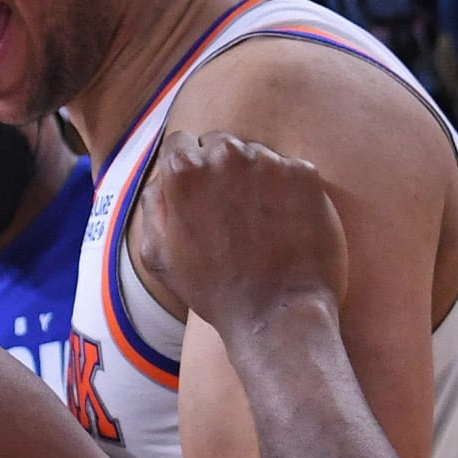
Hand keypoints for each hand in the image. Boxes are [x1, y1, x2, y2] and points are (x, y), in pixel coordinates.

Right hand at [139, 131, 346, 337]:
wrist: (277, 314)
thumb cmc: (214, 290)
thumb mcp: (157, 255)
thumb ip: (152, 205)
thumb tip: (161, 178)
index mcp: (184, 171)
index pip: (180, 144)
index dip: (186, 170)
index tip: (199, 194)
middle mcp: (225, 156)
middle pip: (219, 144)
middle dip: (221, 170)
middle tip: (230, 212)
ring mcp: (269, 162)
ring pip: (256, 155)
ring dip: (255, 179)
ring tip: (259, 224)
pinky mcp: (304, 175)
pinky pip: (290, 171)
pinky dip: (287, 192)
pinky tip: (284, 225)